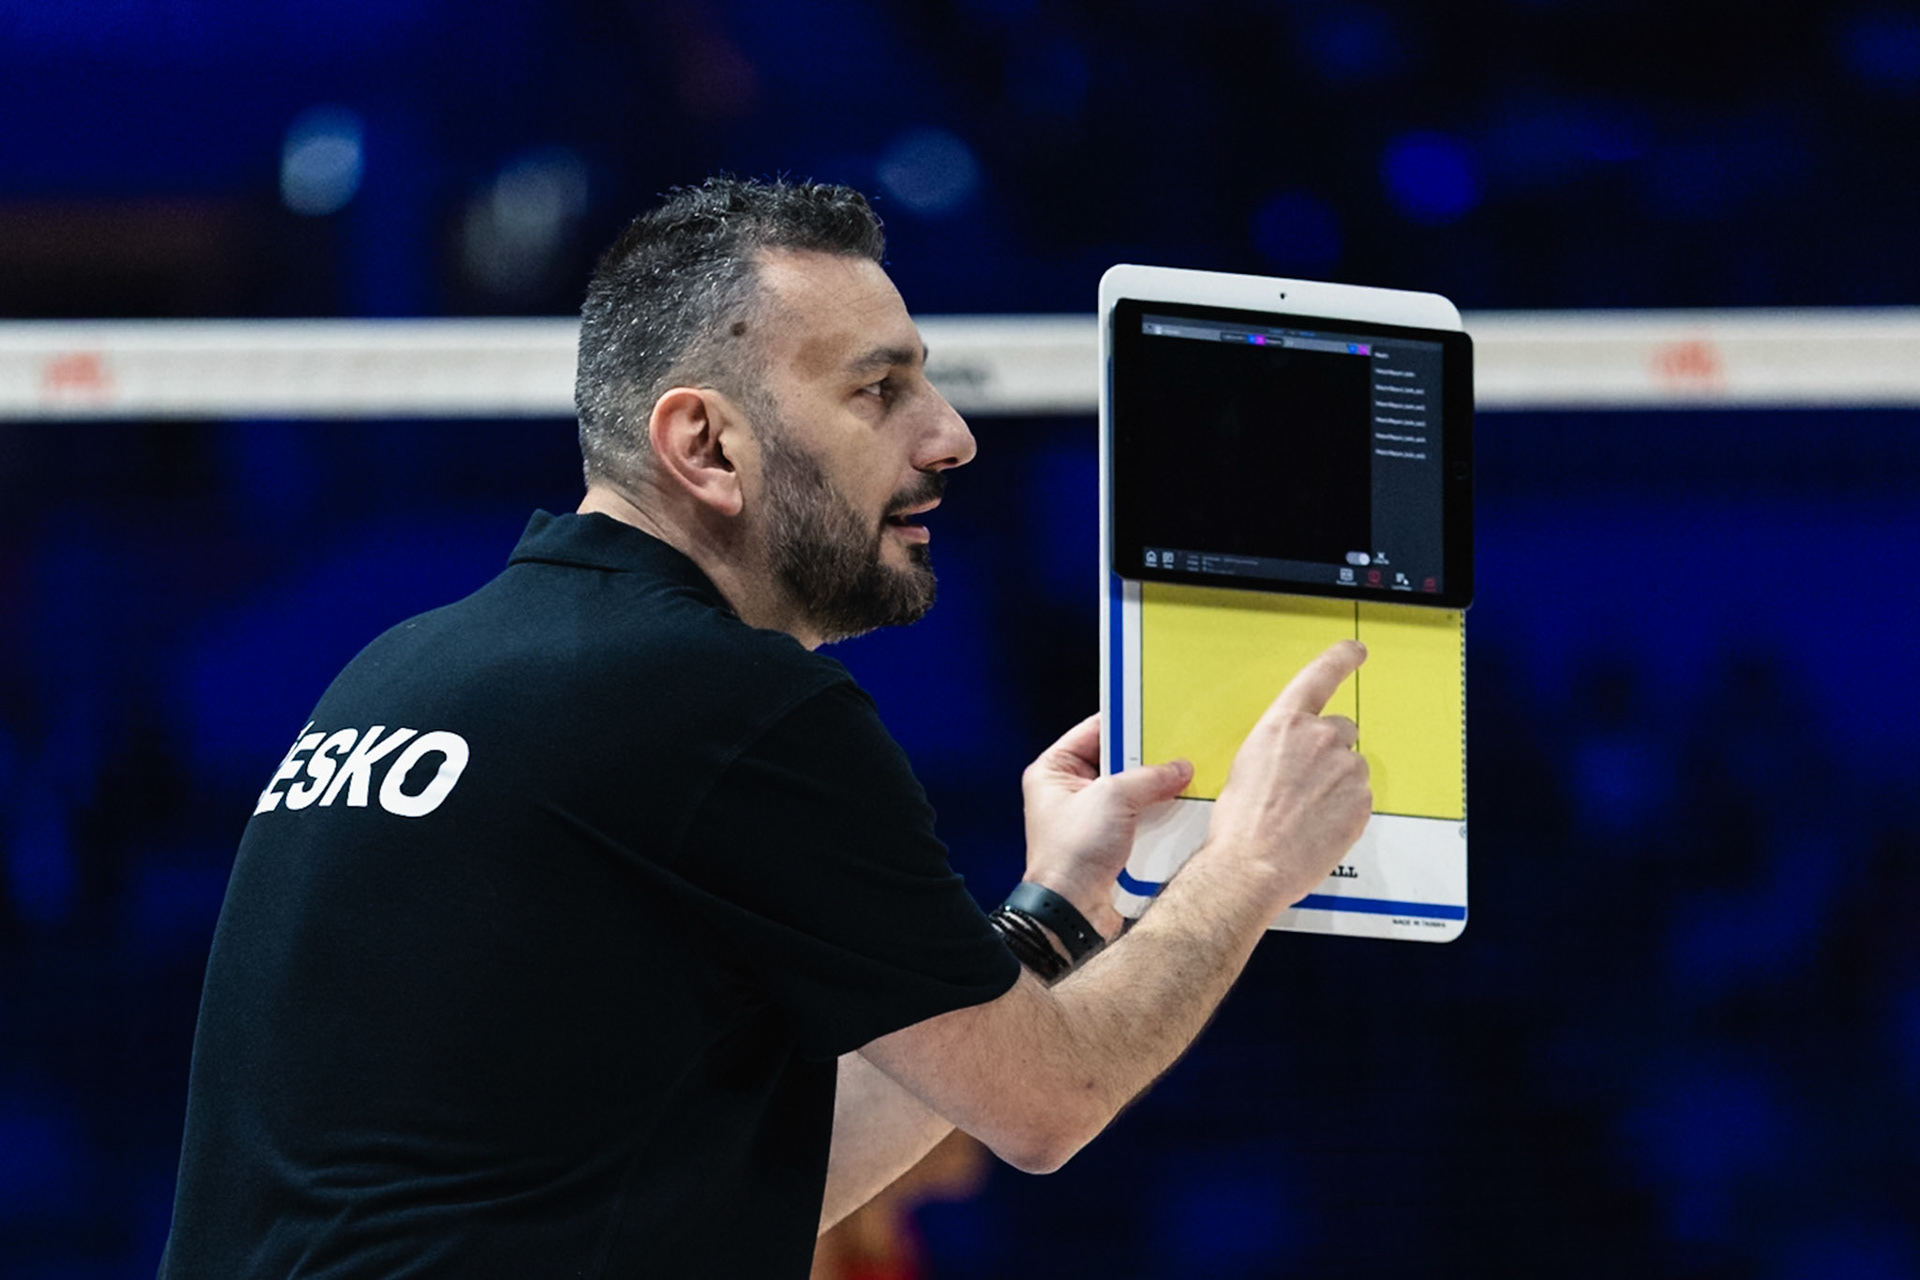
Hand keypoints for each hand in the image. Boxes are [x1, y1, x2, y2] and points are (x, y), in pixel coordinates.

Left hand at [1020, 714, 1192, 940]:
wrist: (1072, 911)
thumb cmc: (1073, 853)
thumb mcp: (1114, 799)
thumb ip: (1149, 777)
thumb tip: (1179, 768)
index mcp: (1052, 771)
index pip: (1093, 731)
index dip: (1125, 721)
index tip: (1156, 713)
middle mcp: (1067, 791)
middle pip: (1115, 761)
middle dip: (1147, 757)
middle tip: (1179, 745)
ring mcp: (1088, 818)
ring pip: (1129, 791)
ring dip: (1155, 787)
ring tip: (1186, 774)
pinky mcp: (1107, 842)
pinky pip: (1137, 817)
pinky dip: (1156, 812)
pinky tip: (1181, 806)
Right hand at [1206, 640, 1371, 908]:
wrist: (1252, 863)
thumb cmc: (1242, 822)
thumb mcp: (1249, 766)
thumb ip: (1281, 747)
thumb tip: (1297, 755)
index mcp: (1283, 724)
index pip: (1319, 676)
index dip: (1340, 658)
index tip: (1355, 650)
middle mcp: (1319, 737)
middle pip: (1342, 730)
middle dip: (1330, 751)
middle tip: (1307, 783)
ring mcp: (1345, 767)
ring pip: (1352, 767)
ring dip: (1338, 783)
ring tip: (1309, 811)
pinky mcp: (1362, 798)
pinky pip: (1360, 796)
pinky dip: (1346, 808)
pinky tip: (1320, 825)